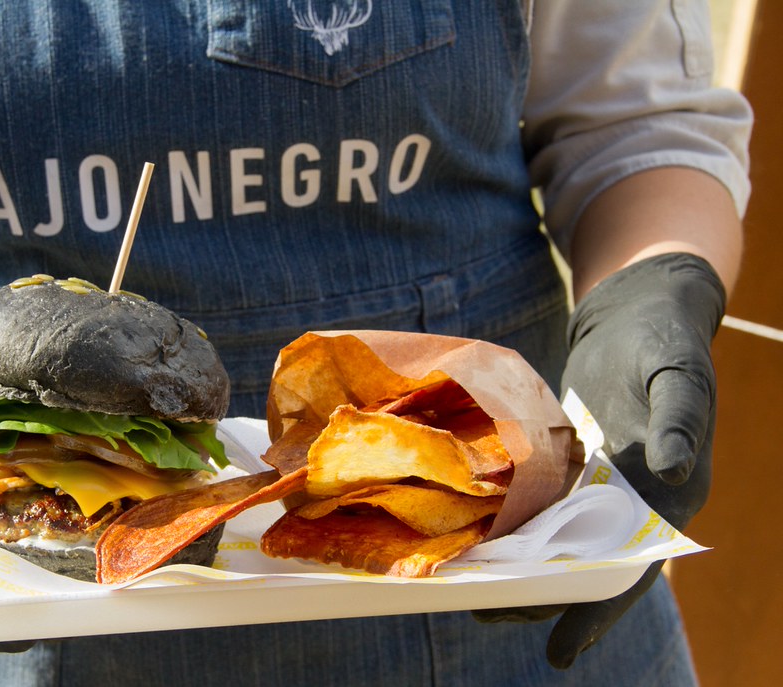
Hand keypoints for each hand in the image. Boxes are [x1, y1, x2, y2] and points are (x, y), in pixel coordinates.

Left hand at [474, 252, 724, 667]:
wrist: (640, 311)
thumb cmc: (665, 342)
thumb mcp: (676, 375)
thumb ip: (677, 421)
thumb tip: (670, 469)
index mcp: (668, 497)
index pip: (631, 570)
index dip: (596, 613)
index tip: (560, 652)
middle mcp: (632, 500)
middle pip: (584, 563)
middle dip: (539, 593)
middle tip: (484, 613)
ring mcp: (601, 483)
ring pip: (558, 536)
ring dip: (520, 562)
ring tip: (470, 585)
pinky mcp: (573, 462)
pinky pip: (543, 500)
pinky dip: (516, 519)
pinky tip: (479, 530)